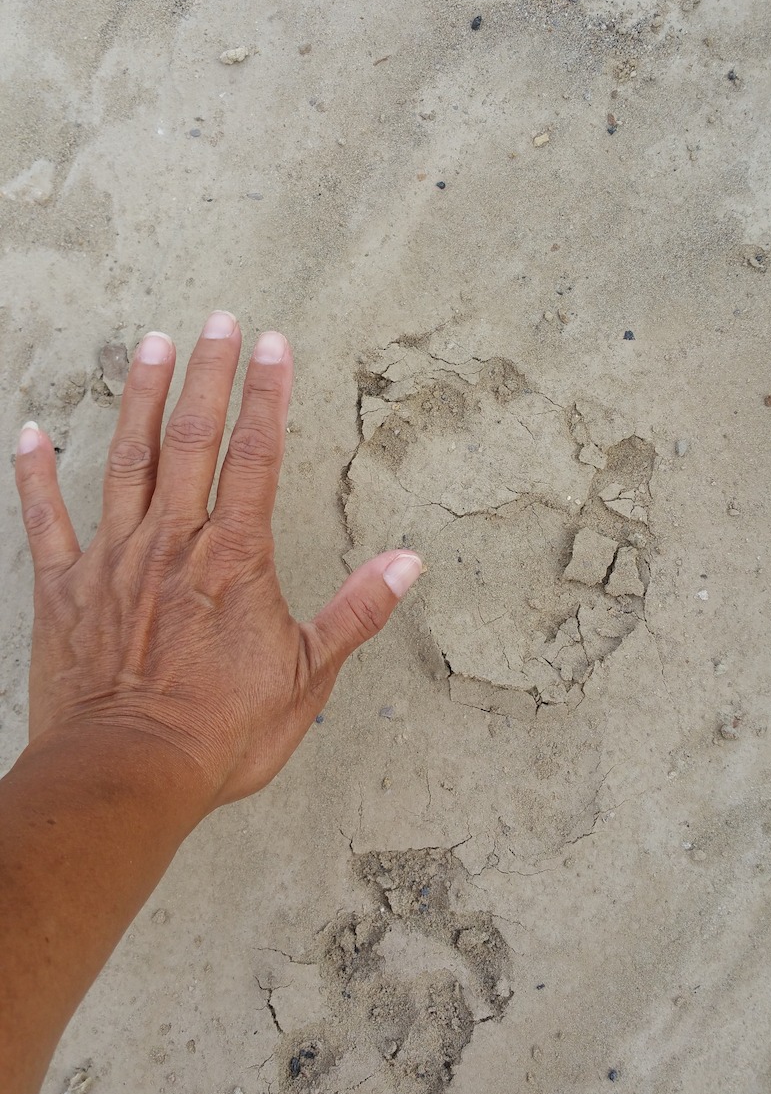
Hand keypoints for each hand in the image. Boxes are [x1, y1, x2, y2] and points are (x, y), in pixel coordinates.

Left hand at [14, 312, 421, 815]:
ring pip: (126, 461)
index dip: (266, 395)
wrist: (129, 774)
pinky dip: (35, 475)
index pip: (255, 457)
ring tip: (152, 344)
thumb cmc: (220, 734)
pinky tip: (30, 432)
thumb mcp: (307, 677)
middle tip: (218, 319)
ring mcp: (113, 561)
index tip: (272, 344)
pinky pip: (45, 521)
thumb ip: (356, 613)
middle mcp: (172, 544)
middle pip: (191, 440)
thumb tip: (408, 563)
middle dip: (207, 374)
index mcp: (232, 560)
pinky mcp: (65, 590)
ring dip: (141, 399)